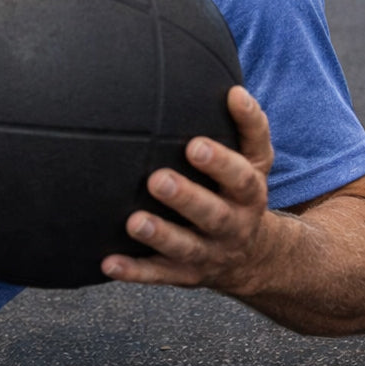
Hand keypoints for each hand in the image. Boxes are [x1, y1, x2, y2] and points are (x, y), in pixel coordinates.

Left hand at [101, 86, 284, 294]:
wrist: (253, 256)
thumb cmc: (240, 189)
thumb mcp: (256, 159)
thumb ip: (249, 126)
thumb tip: (234, 90)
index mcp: (249, 194)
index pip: (241, 178)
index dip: (221, 163)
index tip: (194, 144)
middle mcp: (232, 226)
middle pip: (213, 215)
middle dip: (186, 198)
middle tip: (157, 179)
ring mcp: (208, 253)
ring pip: (185, 248)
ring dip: (160, 235)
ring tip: (134, 222)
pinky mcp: (184, 274)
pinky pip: (158, 275)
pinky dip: (134, 271)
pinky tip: (108, 263)